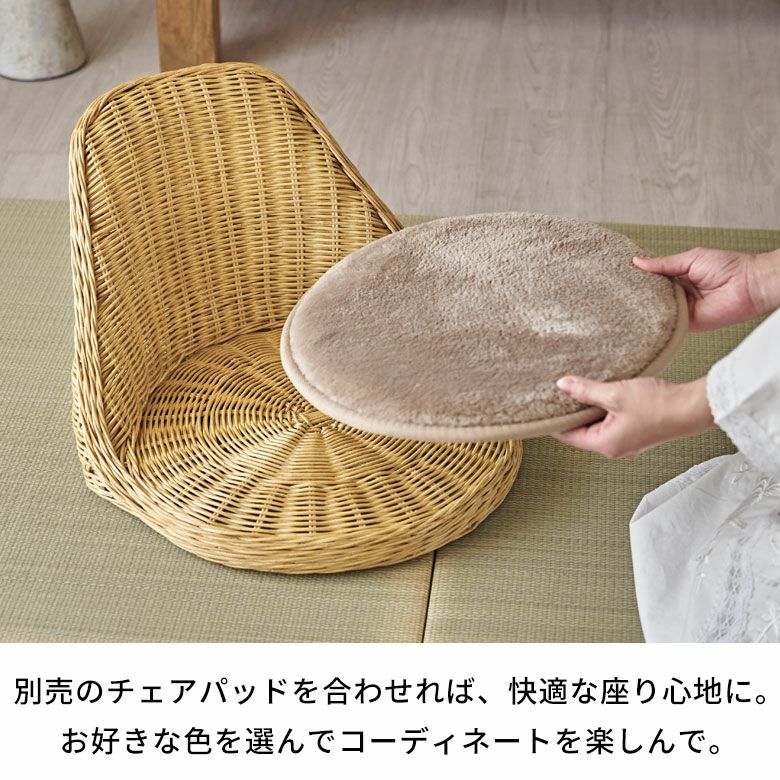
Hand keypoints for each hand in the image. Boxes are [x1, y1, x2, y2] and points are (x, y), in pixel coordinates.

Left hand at [552, 375, 713, 457]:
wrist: (693, 408)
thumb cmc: (657, 405)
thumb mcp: (615, 394)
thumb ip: (586, 391)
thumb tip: (562, 385)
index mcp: (604, 444)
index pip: (567, 436)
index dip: (553, 421)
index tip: (541, 407)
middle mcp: (613, 448)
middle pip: (581, 431)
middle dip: (570, 413)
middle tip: (556, 394)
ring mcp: (626, 442)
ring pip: (596, 426)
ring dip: (588, 410)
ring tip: (577, 390)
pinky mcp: (636, 433)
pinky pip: (611, 423)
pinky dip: (603, 410)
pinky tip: (601, 393)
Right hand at [633, 247, 779, 330]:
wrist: (749, 285)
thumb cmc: (728, 266)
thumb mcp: (691, 259)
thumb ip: (664, 263)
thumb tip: (637, 262)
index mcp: (678, 277)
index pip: (653, 279)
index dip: (638, 278)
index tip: (620, 276)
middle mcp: (678, 295)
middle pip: (652, 296)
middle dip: (638, 294)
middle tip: (617, 292)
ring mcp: (682, 310)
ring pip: (657, 310)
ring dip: (645, 307)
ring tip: (623, 303)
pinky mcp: (687, 324)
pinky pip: (668, 323)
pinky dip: (657, 320)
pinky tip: (642, 316)